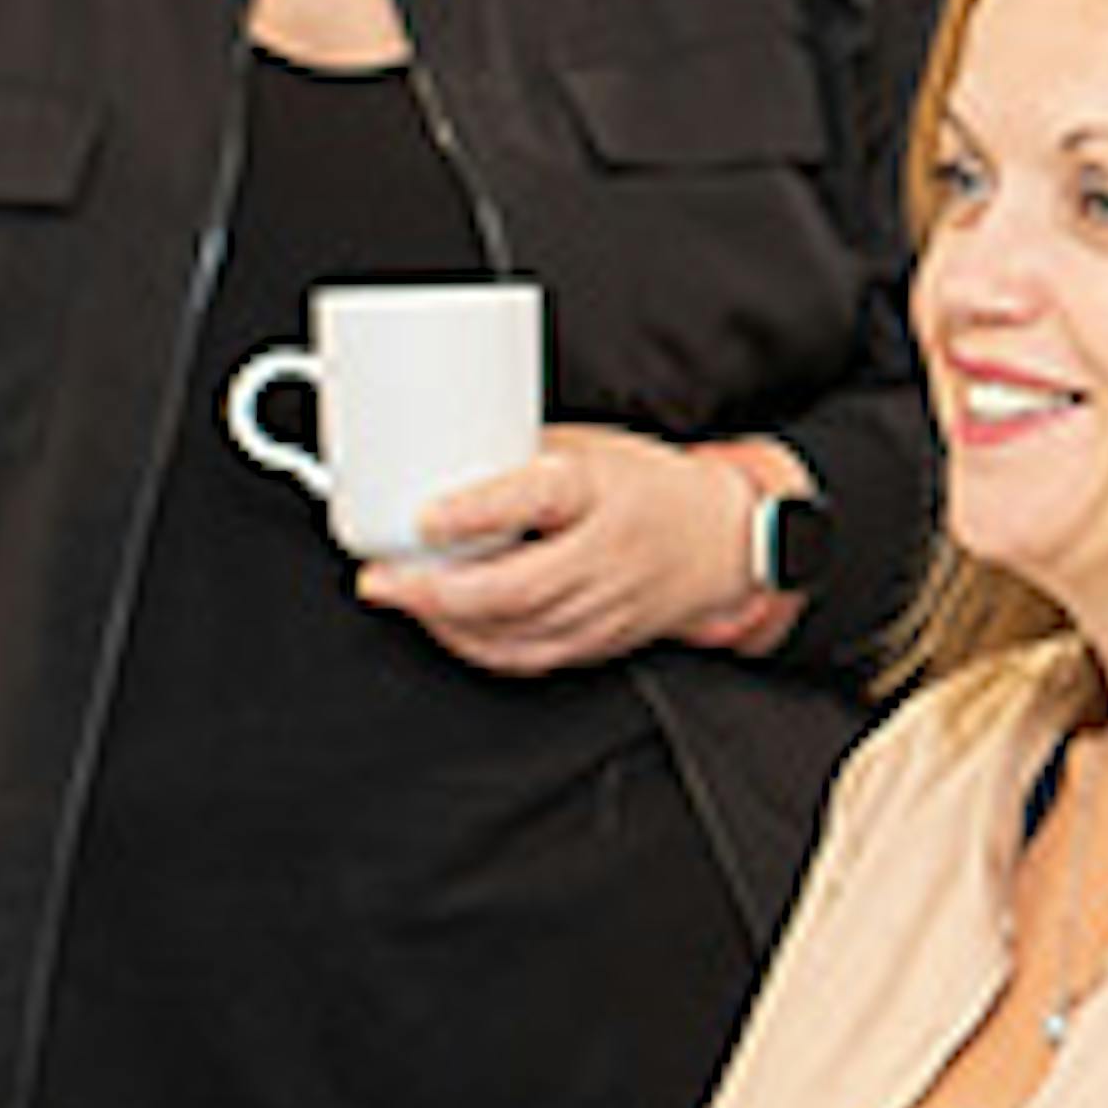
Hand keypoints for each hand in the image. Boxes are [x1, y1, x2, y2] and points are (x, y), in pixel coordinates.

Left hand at [361, 425, 755, 675]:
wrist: (724, 542)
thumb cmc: (651, 488)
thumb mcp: (591, 449)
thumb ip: (521, 458)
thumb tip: (440, 459)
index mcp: (602, 491)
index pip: (538, 500)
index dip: (476, 512)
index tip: (424, 515)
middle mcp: (607, 555)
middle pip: (516, 588)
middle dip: (436, 592)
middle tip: (383, 578)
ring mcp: (606, 608)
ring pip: (515, 633)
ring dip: (446, 622)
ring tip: (402, 598)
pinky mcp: (600, 643)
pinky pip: (528, 657)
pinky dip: (477, 646)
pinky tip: (445, 626)